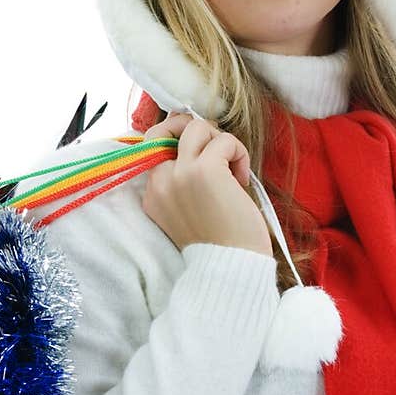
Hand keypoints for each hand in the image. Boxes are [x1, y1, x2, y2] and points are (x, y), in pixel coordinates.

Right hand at [140, 112, 272, 256]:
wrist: (230, 267)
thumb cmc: (219, 243)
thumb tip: (204, 146)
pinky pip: (224, 140)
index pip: (153, 144)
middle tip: (220, 153)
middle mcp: (160, 181)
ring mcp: (180, 174)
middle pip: (170, 127)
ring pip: (197, 127)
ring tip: (233, 169)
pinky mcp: (205, 170)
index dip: (180, 140)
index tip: (205, 154)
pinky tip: (243, 179)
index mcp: (152, 194)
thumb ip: (182, 184)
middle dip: (199, 133)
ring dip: (221, 142)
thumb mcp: (185, 213)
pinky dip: (239, 153)